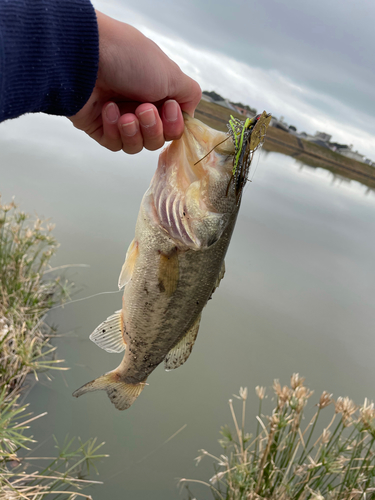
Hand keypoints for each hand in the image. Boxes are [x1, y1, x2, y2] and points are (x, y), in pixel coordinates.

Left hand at [70, 11, 200, 153]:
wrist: (85, 57)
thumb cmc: (129, 58)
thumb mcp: (171, 73)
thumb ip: (189, 94)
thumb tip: (189, 111)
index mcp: (158, 93)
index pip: (174, 125)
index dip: (175, 124)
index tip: (170, 107)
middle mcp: (140, 105)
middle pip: (157, 139)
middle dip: (153, 128)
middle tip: (144, 109)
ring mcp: (120, 118)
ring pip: (137, 146)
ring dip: (135, 132)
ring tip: (125, 114)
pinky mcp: (99, 128)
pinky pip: (116, 144)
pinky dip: (114, 129)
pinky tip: (108, 110)